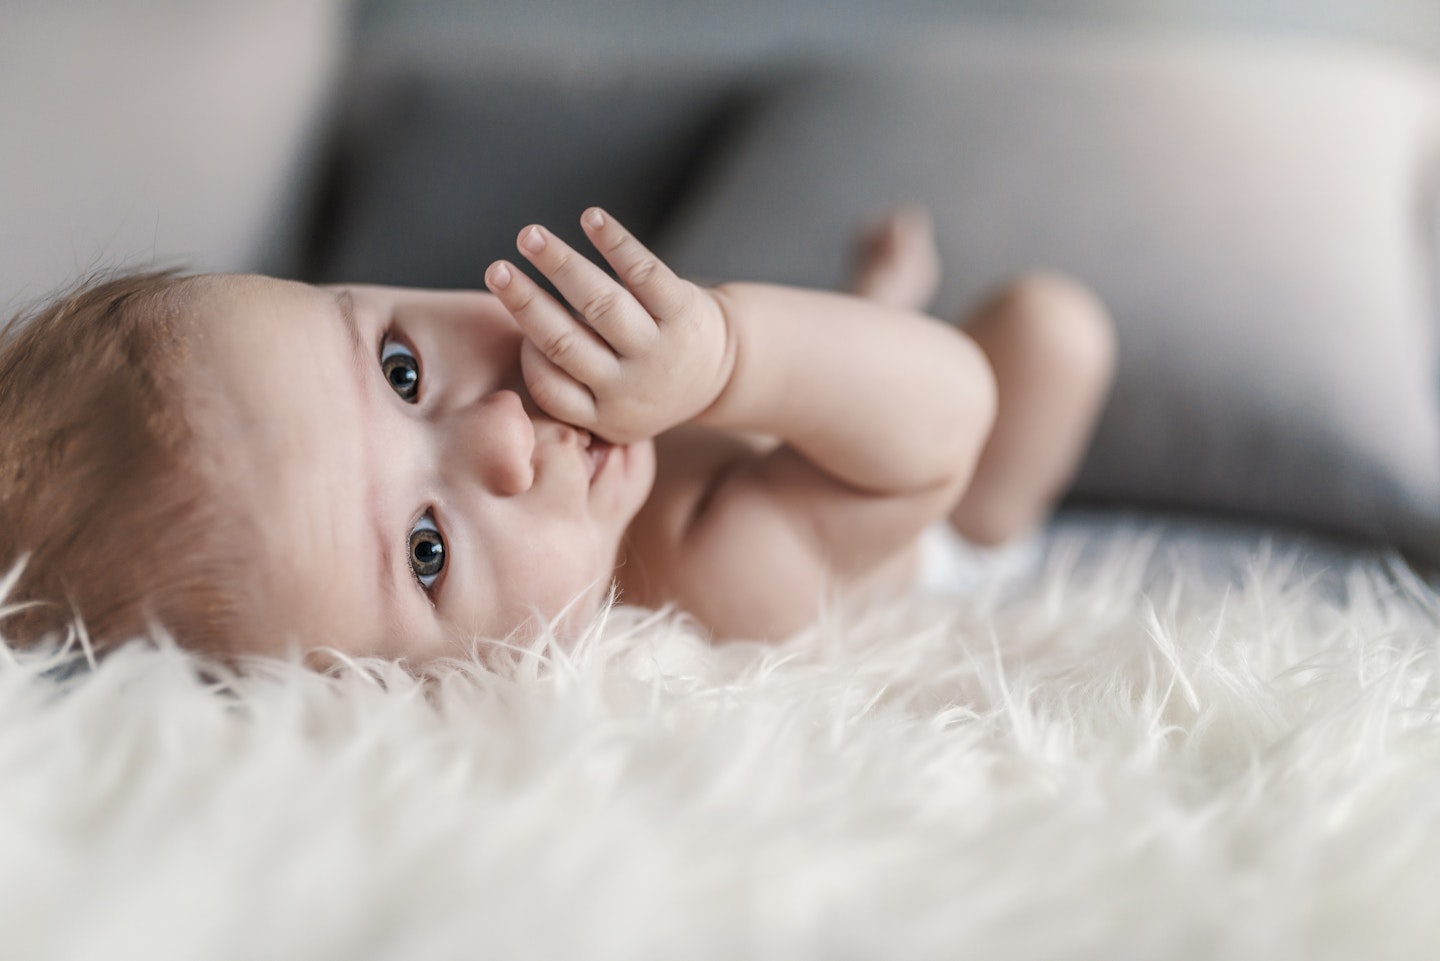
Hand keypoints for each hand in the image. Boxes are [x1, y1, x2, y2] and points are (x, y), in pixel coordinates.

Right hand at [484, 208, 733, 444]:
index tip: (518, 333)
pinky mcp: (684, 313)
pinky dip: (616, 243)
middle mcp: (631, 386)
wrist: (722, 371)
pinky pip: (645, 274)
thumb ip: (572, 388)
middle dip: (527, 304)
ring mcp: (660, 349)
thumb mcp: (613, 406)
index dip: (530, 359)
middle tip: (495, 271)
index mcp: (606, 415)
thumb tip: (516, 339)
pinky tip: (591, 219)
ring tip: (529, 236)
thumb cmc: (646, 379)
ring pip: (602, 305)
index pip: (553, 390)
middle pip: (568, 343)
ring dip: (561, 265)